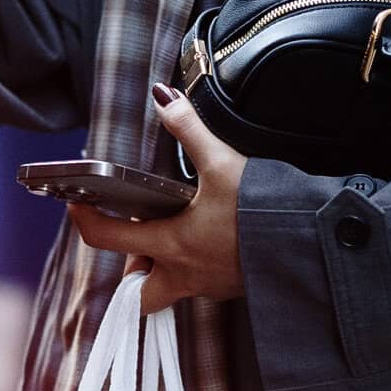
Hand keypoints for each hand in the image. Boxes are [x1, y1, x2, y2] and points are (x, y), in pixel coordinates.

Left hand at [67, 85, 247, 314]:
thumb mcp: (223, 163)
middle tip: (141, 239)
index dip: (85, 222)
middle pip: (139, 293)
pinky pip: (203, 284)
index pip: (108, 240)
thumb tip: (164, 97)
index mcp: (172, 244)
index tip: (76, 206)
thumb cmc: (265, 210)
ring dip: (165, 268)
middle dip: (132, 273)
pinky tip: (215, 240)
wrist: (314, 244)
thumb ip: (190, 130)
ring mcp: (211, 287)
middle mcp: (186, 274)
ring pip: (172, 289)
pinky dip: (197, 266)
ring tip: (179, 233)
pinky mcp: (235, 287)